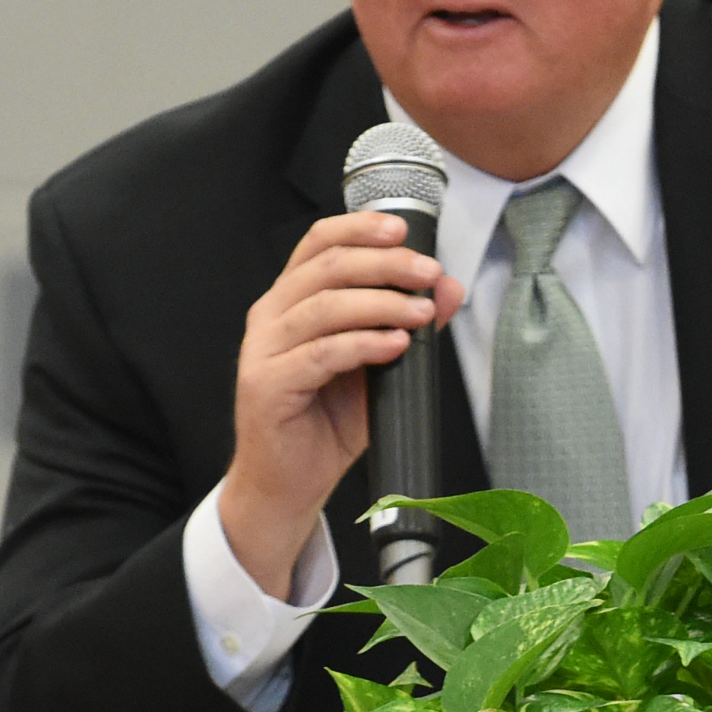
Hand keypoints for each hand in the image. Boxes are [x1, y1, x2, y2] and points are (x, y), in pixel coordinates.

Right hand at [220, 211, 464, 598]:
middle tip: (428, 273)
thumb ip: (406, 322)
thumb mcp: (377, 364)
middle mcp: (271, 317)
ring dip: (381, 304)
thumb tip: (448, 288)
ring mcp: (263, 352)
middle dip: (385, 265)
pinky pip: (320, 354)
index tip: (403, 230)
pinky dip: (363, 344)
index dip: (360, 228)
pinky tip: (395, 345)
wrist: (288, 483)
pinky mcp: (267, 387)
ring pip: (324, 307)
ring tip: (420, 313)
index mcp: (290, 301)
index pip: (319, 244)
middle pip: (326, 268)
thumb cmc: (326, 422)